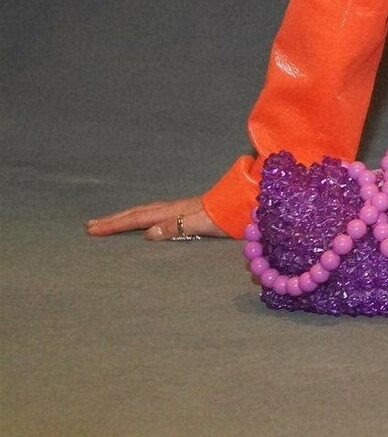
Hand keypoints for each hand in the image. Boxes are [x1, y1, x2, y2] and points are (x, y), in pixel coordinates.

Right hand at [85, 195, 227, 240]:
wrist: (248, 203)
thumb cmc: (228, 216)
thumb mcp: (203, 223)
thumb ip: (177, 227)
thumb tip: (148, 233)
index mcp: (173, 212)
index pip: (138, 219)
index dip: (115, 224)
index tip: (93, 230)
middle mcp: (173, 208)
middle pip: (137, 213)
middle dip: (113, 220)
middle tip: (90, 226)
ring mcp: (180, 208)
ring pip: (145, 212)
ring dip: (125, 217)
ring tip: (107, 222)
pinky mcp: (187, 211)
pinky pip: (155, 213)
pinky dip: (141, 217)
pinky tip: (141, 221)